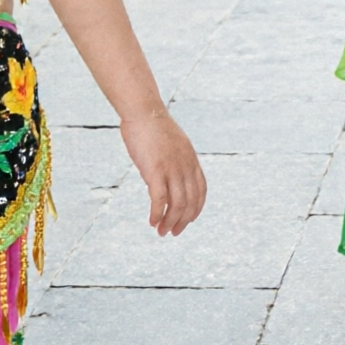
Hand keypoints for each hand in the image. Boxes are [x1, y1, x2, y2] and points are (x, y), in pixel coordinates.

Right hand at [120, 107, 204, 235]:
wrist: (144, 112)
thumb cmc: (153, 127)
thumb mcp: (173, 144)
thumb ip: (176, 160)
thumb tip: (172, 175)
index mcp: (191, 159)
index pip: (201, 190)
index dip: (196, 209)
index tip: (187, 220)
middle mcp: (185, 165)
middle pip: (191, 201)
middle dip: (183, 221)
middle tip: (173, 232)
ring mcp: (172, 168)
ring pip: (177, 204)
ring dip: (170, 221)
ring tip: (161, 231)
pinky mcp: (155, 170)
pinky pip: (160, 199)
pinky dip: (157, 214)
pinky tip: (152, 221)